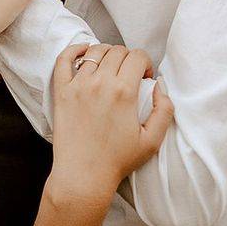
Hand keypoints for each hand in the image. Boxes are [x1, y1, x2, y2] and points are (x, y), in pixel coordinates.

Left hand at [49, 44, 173, 205]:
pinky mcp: (61, 91)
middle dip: (128, 58)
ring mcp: (78, 85)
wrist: (83, 175)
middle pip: (118, 51)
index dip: (146, 63)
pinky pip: (64, 59)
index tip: (145, 77)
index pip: (138, 56)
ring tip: (110, 67)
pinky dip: (75, 50)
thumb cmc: (118, 160)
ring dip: (107, 54)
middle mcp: (101, 83)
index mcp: (124, 91)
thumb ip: (164, 110)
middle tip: (129, 75)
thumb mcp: (152, 140)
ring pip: (95, 51)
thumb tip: (160, 87)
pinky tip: (84, 51)